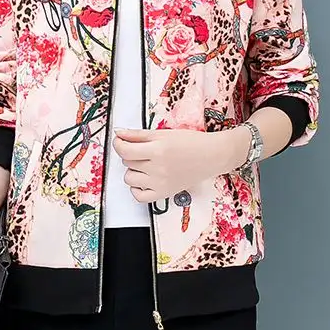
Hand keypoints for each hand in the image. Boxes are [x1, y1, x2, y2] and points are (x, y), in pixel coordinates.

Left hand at [112, 127, 244, 202]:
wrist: (211, 156)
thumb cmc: (190, 142)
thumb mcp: (163, 133)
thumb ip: (138, 135)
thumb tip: (118, 133)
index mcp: (157, 150)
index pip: (124, 150)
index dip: (118, 144)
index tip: (120, 140)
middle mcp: (157, 169)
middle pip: (127, 162)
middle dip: (131, 154)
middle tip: (145, 149)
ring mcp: (160, 184)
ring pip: (130, 179)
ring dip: (133, 170)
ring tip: (146, 163)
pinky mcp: (164, 194)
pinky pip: (139, 197)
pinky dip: (137, 188)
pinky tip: (144, 179)